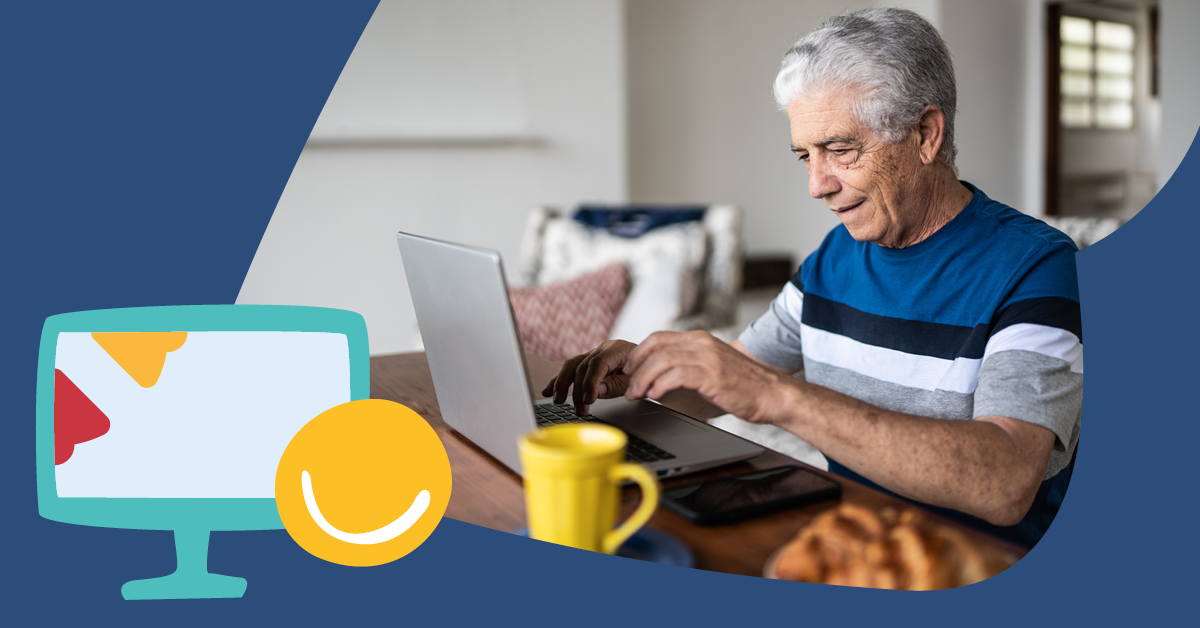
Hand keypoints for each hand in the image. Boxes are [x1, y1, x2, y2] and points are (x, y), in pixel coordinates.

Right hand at [541, 339, 636, 414]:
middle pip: (583, 366)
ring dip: (563, 384)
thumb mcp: (636, 382)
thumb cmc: (645, 373)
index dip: (590, 382)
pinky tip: (548, 391)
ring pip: (572, 365)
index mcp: (617, 349)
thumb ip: (616, 385)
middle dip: (578, 390)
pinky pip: (571, 369)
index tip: (589, 400)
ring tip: (558, 401)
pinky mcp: (588, 362)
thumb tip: (596, 390)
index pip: (598, 364)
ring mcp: (594, 354)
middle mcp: (603, 348)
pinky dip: (560, 380)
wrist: (649, 365)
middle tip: (580, 410)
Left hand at [624, 331, 788, 423]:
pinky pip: (676, 375)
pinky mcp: (712, 374)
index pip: (658, 338)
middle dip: (635, 368)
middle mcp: (701, 343)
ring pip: (661, 361)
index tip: (628, 371)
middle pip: (655, 347)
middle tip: (628, 386)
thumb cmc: (742, 387)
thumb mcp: (709, 371)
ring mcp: (707, 357)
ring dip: (643, 379)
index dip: (638, 354)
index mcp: (699, 339)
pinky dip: (660, 385)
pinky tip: (655, 396)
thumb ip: (686, 370)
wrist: (773, 394)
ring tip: (637, 394)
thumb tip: (656, 383)